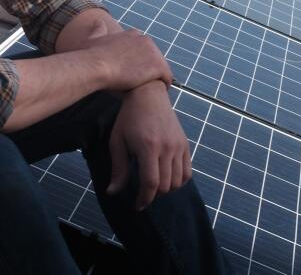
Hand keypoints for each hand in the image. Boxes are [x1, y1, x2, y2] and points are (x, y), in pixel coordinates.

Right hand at [86, 30, 172, 91]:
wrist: (97, 66)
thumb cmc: (93, 56)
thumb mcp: (94, 39)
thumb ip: (98, 30)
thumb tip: (99, 22)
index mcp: (133, 34)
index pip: (143, 46)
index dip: (139, 59)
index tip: (134, 68)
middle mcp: (145, 40)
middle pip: (154, 56)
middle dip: (150, 67)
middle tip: (143, 81)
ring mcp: (153, 53)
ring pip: (162, 66)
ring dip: (158, 76)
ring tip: (153, 88)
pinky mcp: (158, 66)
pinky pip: (167, 77)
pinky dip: (165, 84)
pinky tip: (160, 92)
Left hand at [106, 82, 191, 210]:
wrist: (148, 94)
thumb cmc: (128, 118)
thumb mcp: (117, 142)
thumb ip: (118, 169)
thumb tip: (113, 192)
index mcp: (148, 147)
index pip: (151, 183)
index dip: (144, 199)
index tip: (137, 205)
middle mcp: (167, 147)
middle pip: (166, 185)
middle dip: (153, 194)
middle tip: (142, 192)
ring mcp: (178, 145)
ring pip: (178, 182)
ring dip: (166, 188)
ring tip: (154, 184)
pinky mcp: (185, 144)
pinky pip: (187, 172)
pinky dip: (179, 180)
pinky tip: (167, 178)